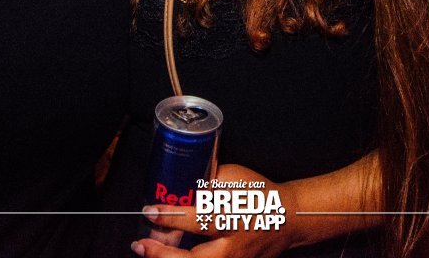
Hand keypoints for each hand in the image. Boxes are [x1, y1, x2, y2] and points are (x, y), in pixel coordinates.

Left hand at [131, 164, 295, 257]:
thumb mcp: (237, 179)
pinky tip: (164, 257)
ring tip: (145, 251)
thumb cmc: (261, 195)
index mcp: (237, 218)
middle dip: (165, 255)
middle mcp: (235, 246)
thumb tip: (178, 185)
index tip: (151, 210)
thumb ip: (209, 182)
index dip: (174, 216)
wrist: (288, 220)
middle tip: (140, 245)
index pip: (202, 219)